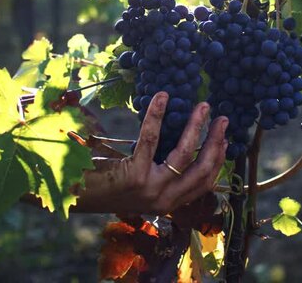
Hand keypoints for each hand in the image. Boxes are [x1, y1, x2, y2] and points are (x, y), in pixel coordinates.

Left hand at [71, 92, 227, 214]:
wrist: (75, 196)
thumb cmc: (108, 184)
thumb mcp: (143, 184)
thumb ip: (162, 173)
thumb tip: (183, 142)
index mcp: (170, 202)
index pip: (205, 183)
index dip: (218, 159)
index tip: (225, 139)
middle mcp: (165, 199)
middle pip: (202, 168)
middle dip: (216, 141)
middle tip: (222, 118)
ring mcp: (151, 189)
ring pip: (184, 154)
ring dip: (196, 127)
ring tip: (203, 106)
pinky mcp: (135, 176)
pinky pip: (151, 139)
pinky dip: (158, 115)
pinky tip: (162, 98)